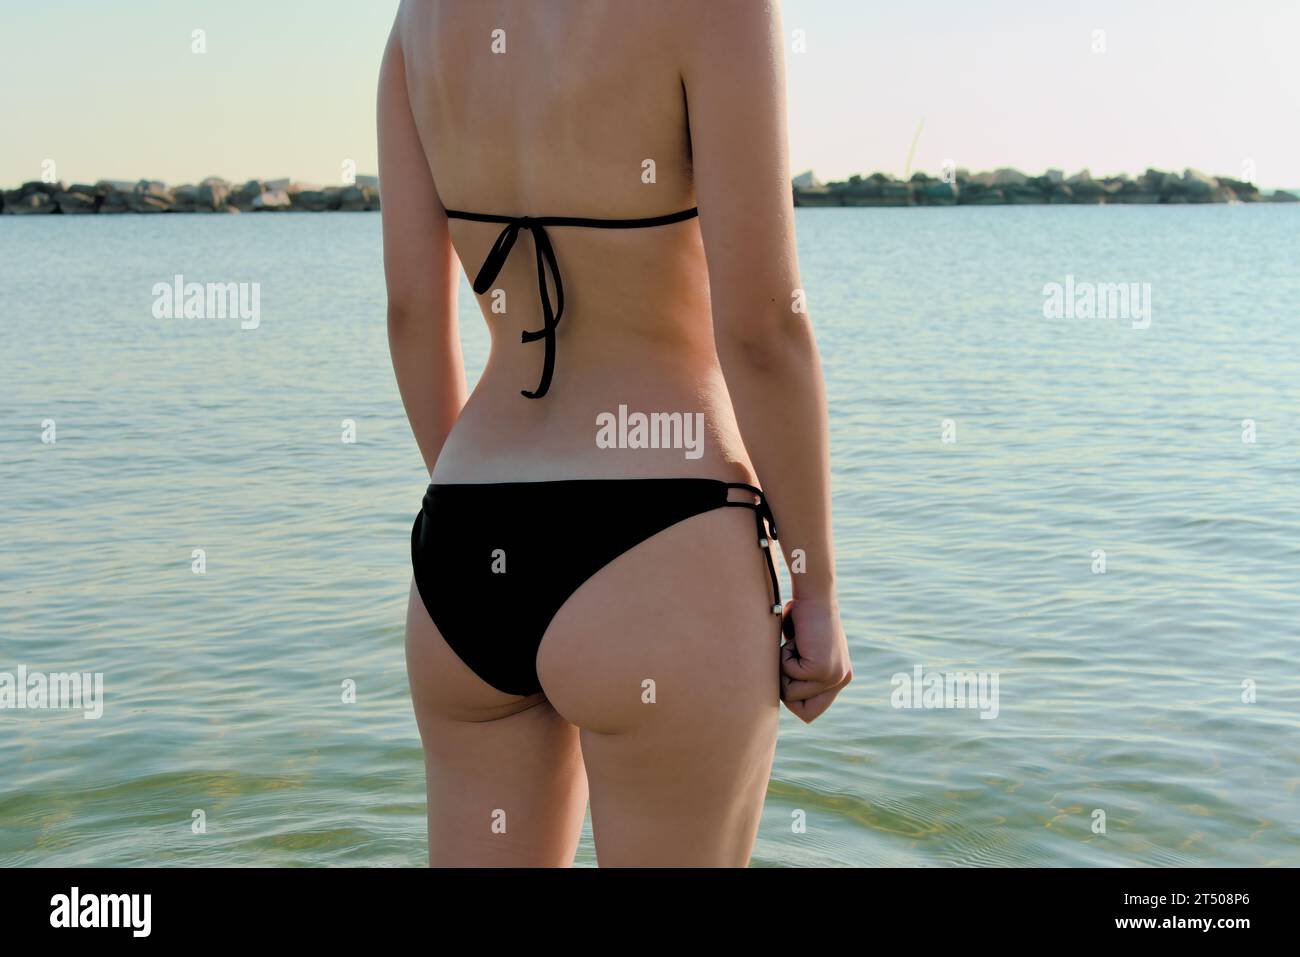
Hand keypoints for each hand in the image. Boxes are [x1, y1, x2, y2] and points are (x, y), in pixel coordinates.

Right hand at [779, 596, 850, 721]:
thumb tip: (780, 692)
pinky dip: (784, 656)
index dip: (793, 699)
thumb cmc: (803, 616)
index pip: (812, 711)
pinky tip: (797, 639)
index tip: (788, 676)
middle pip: (804, 712)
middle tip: (791, 659)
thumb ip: (801, 672)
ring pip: (790, 693)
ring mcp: (833, 677)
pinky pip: (788, 676)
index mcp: (841, 676)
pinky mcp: (822, 671)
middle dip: (787, 688)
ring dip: (784, 667)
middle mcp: (841, 679)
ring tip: (797, 644)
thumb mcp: (804, 650)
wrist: (814, 594)